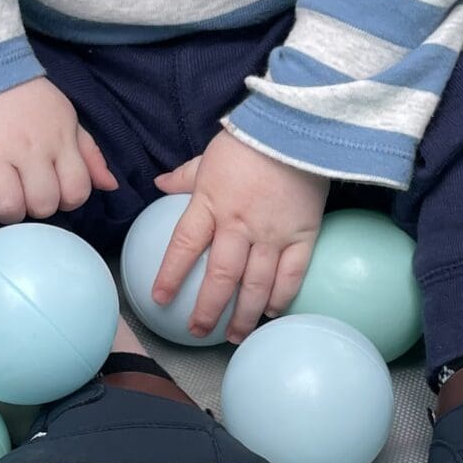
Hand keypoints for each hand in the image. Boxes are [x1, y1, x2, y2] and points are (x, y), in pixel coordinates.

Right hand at [0, 77, 116, 224]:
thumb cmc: (28, 97)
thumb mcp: (66, 118)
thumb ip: (89, 154)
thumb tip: (110, 186)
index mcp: (58, 141)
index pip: (76, 192)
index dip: (67, 200)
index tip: (54, 191)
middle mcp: (28, 150)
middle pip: (42, 206)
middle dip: (35, 208)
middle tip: (25, 192)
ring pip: (7, 208)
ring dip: (5, 211)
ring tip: (1, 195)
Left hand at [151, 130, 326, 340]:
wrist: (300, 126)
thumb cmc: (250, 139)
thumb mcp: (209, 156)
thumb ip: (185, 176)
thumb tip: (158, 183)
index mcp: (211, 203)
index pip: (184, 246)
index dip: (170, 275)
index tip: (159, 298)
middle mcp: (240, 224)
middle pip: (221, 277)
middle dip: (207, 310)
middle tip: (198, 331)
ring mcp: (274, 233)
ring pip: (256, 284)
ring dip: (243, 315)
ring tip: (234, 335)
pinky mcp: (304, 235)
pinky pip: (292, 275)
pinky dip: (281, 297)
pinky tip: (271, 312)